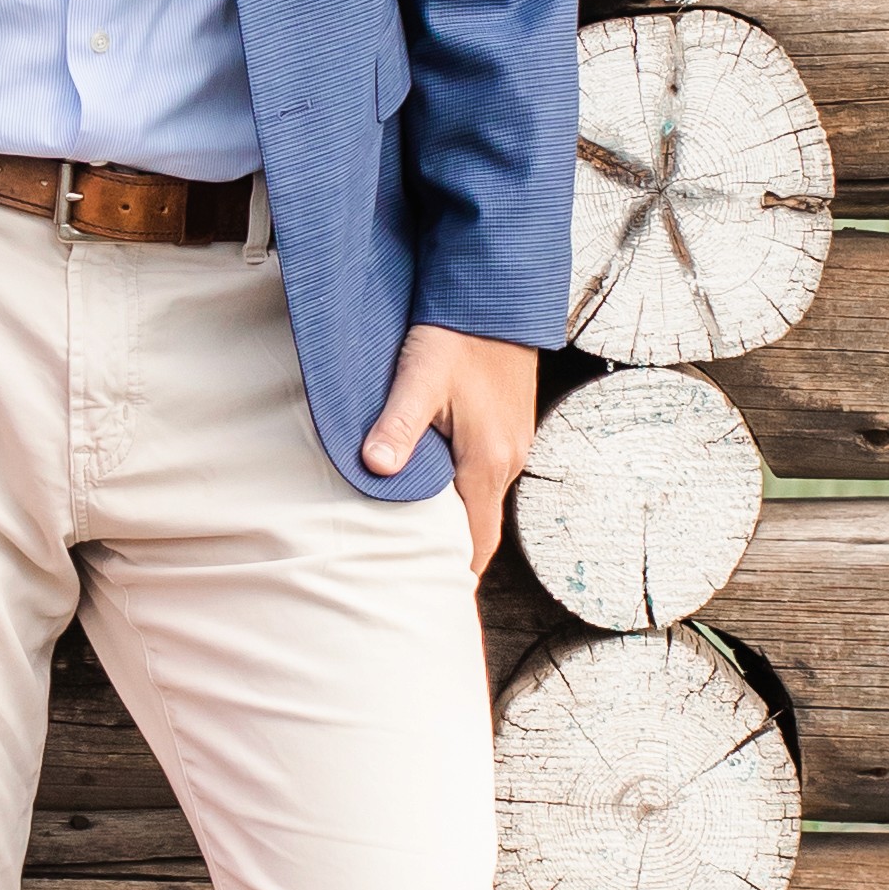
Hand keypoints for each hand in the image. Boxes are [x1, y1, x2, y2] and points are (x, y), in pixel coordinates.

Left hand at [362, 328, 537, 573]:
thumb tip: (375, 467)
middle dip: (453, 549)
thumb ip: (397, 425)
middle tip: (414, 569)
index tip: (432, 593)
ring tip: (419, 531)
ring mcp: (513, 442)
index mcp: (487, 460)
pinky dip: (464, 487)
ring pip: (483, 496)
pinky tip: (435, 480)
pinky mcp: (509, 424)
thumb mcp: (419, 378)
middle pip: (480, 523)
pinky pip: (487, 471)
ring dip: (457, 515)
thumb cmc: (458, 335)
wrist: (497, 296)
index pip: (477, 540)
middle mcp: (508, 458)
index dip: (457, 570)